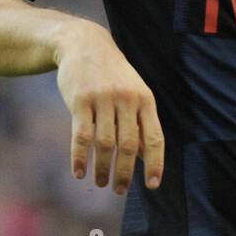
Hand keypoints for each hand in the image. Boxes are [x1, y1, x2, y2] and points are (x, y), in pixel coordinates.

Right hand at [54, 20, 164, 194]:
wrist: (84, 44)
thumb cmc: (113, 75)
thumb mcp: (134, 92)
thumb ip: (140, 122)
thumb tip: (145, 158)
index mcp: (145, 99)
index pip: (154, 137)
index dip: (155, 163)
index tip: (152, 185)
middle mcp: (126, 99)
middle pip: (128, 145)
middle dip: (124, 173)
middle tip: (119, 190)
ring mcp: (102, 98)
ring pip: (104, 143)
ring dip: (102, 168)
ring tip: (100, 182)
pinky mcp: (80, 100)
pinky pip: (81, 136)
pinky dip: (80, 158)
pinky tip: (80, 172)